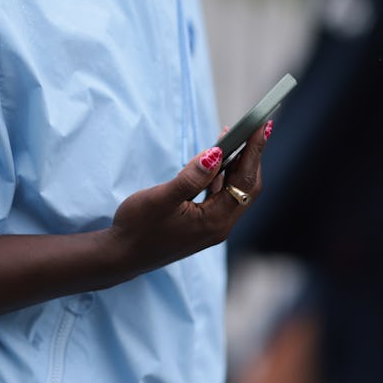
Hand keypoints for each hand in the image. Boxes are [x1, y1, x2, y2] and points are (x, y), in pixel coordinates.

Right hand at [106, 120, 270, 280]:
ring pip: (235, 191)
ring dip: (237, 165)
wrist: (121, 257)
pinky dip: (221, 176)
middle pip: (247, 186)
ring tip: (235, 137)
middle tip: (254, 127)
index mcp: (215, 221)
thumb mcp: (162, 198)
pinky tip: (215, 162)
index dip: (254, 151)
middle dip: (252, 156)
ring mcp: (212, 227)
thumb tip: (216, 153)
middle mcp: (220, 226)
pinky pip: (220, 196)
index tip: (262, 125)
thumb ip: (191, 177)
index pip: (245, 180)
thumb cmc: (138, 227)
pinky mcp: (202, 225)